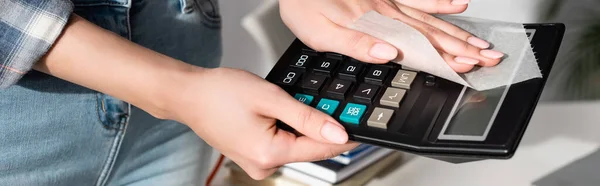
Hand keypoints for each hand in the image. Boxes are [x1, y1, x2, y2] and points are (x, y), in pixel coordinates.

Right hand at [166, 68, 358, 179]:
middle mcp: (263, 165)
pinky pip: (281, 146)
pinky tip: (284, 115)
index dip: (344, 137)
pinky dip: (289, 131)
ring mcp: (257, 164)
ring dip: (304, 129)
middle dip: (322, 129)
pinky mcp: (253, 157)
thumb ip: (307, 117)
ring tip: (297, 106)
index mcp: (269, 154)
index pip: (321, 149)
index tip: (361, 126)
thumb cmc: (220, 93)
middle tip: (331, 107)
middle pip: (309, 150)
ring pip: (296, 147)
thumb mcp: (271, 98)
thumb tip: (337, 132)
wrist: (188, 94)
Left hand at [279, 0, 504, 72]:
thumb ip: (355, 44)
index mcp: (373, 27)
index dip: (444, 58)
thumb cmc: (304, 4)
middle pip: (432, 34)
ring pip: (430, 19)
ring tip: (483, 41)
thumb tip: (388, 54)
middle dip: (463, 48)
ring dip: (458, 32)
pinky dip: (439, 2)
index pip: (417, 47)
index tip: (470, 67)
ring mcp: (388, 1)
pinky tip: (458, 4)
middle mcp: (386, 13)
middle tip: (491, 58)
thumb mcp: (320, 32)